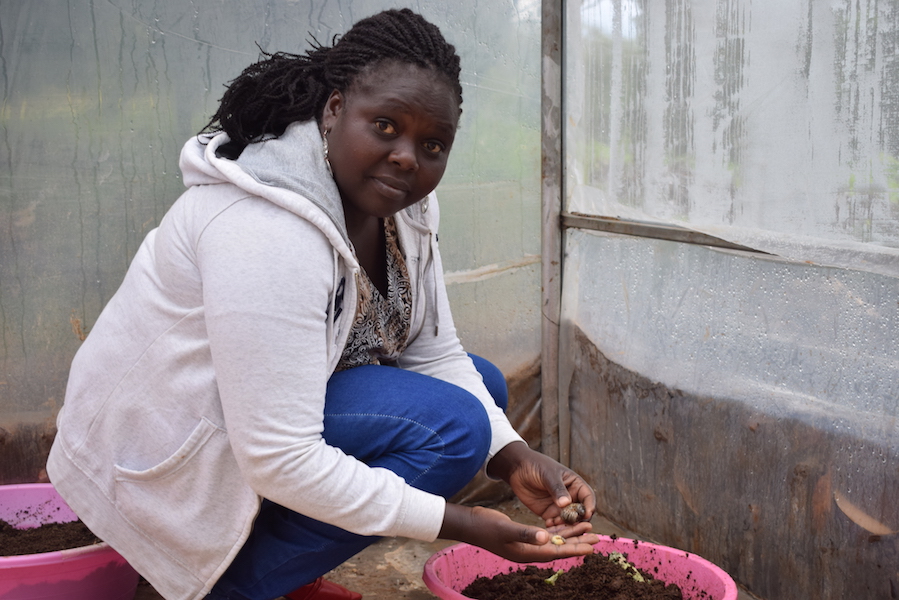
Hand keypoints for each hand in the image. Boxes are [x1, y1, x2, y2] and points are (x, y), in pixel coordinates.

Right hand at [438, 503, 598, 562]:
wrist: (470, 524)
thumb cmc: (486, 527)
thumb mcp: (506, 529)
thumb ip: (525, 533)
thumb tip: (545, 537)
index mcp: (526, 553)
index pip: (556, 553)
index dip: (574, 549)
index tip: (591, 547)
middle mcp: (529, 551)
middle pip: (559, 548)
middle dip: (578, 542)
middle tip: (597, 537)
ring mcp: (527, 544)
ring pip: (555, 541)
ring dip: (570, 535)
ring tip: (588, 528)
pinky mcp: (524, 536)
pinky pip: (546, 535)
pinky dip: (558, 531)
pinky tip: (568, 525)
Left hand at [486, 442, 595, 527]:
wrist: (518, 469)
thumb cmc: (537, 466)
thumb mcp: (548, 475)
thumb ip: (557, 489)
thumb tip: (566, 503)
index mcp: (575, 485)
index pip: (588, 498)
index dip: (589, 507)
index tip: (586, 514)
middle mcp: (570, 498)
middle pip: (581, 513)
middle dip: (578, 521)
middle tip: (572, 525)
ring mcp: (560, 507)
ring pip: (569, 521)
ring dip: (566, 526)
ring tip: (557, 524)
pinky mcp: (549, 514)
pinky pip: (555, 524)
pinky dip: (554, 528)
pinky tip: (548, 525)